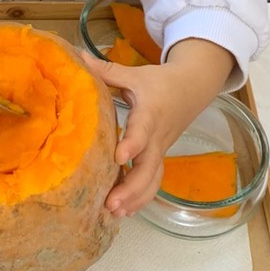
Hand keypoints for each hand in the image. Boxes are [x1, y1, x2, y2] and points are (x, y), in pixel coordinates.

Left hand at [82, 39, 234, 216]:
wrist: (193, 88)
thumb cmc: (159, 82)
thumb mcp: (135, 74)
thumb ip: (106, 70)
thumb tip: (76, 57)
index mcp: (150, 114)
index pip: (142, 131)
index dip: (132, 144)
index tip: (119, 157)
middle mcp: (156, 137)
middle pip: (149, 167)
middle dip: (131, 188)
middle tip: (111, 204)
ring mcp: (159, 151)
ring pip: (153, 180)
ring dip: (136, 199)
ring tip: (115, 213)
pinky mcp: (157, 158)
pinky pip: (153, 182)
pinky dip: (141, 199)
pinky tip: (124, 212)